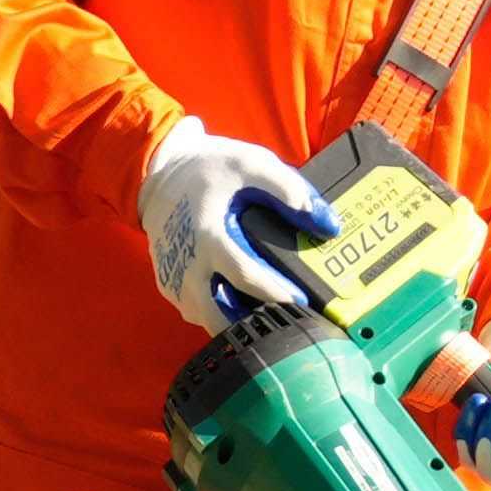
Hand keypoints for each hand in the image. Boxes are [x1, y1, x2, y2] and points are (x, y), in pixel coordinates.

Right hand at [137, 130, 335, 328]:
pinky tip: (246, 305)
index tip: (302, 302)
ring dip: (238, 323)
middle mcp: (187, 266)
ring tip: (271, 315)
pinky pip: (199, 313)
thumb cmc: (211, 170)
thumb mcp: (252, 165)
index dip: (275, 293)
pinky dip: (221, 314)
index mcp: (208, 236)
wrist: (162, 174)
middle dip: (255, 325)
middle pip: (221, 317)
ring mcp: (174, 281)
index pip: (244, 277)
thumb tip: (328, 225)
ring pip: (209, 321)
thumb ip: (291, 191)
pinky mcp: (169, 287)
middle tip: (288, 322)